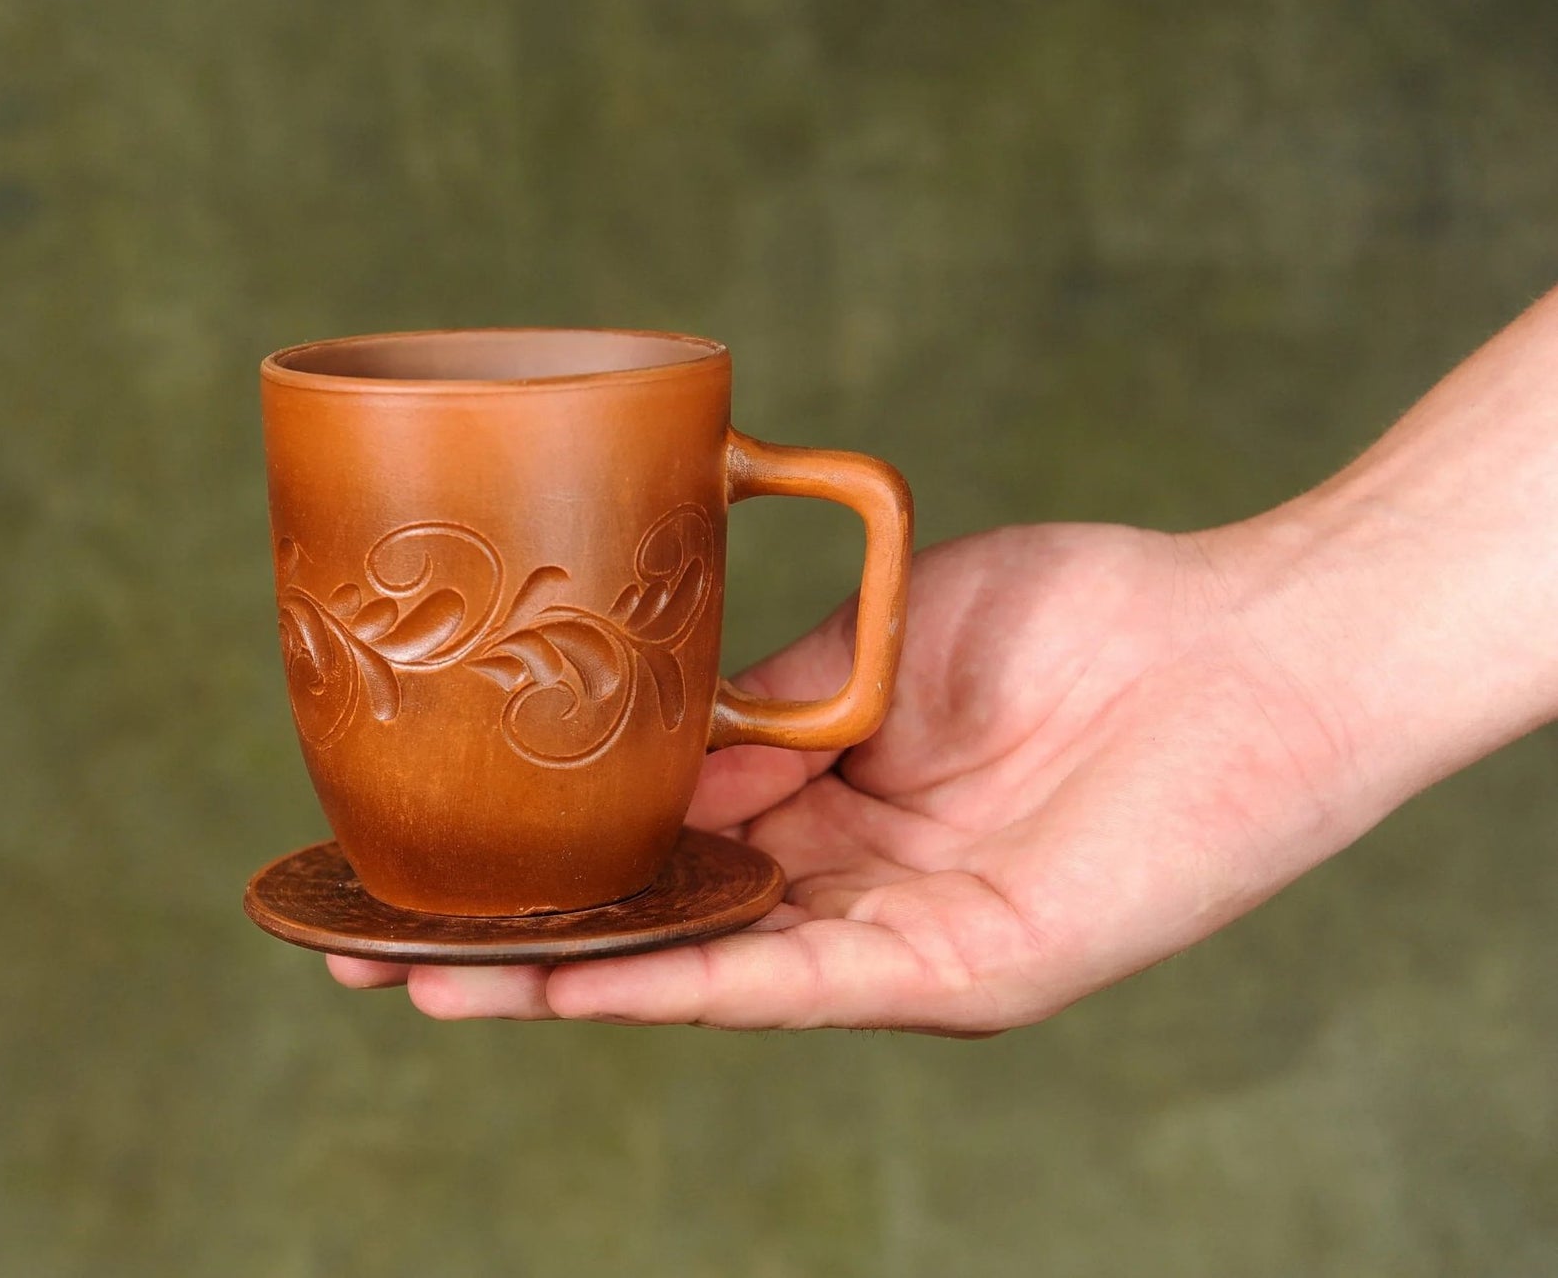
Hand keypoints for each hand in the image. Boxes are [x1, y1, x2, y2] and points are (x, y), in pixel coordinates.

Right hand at [328, 521, 1358, 1030]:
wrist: (1243, 640)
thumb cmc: (1079, 619)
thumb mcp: (869, 645)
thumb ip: (755, 705)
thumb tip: (634, 738)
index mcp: (822, 804)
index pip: (654, 842)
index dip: (540, 851)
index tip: (420, 844)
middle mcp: (843, 889)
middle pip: (650, 926)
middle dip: (507, 941)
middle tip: (363, 948)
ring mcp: (894, 941)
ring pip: (697, 973)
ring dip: (556, 984)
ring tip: (418, 982)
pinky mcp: (958, 973)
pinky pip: (793, 985)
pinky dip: (674, 985)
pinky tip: (567, 988)